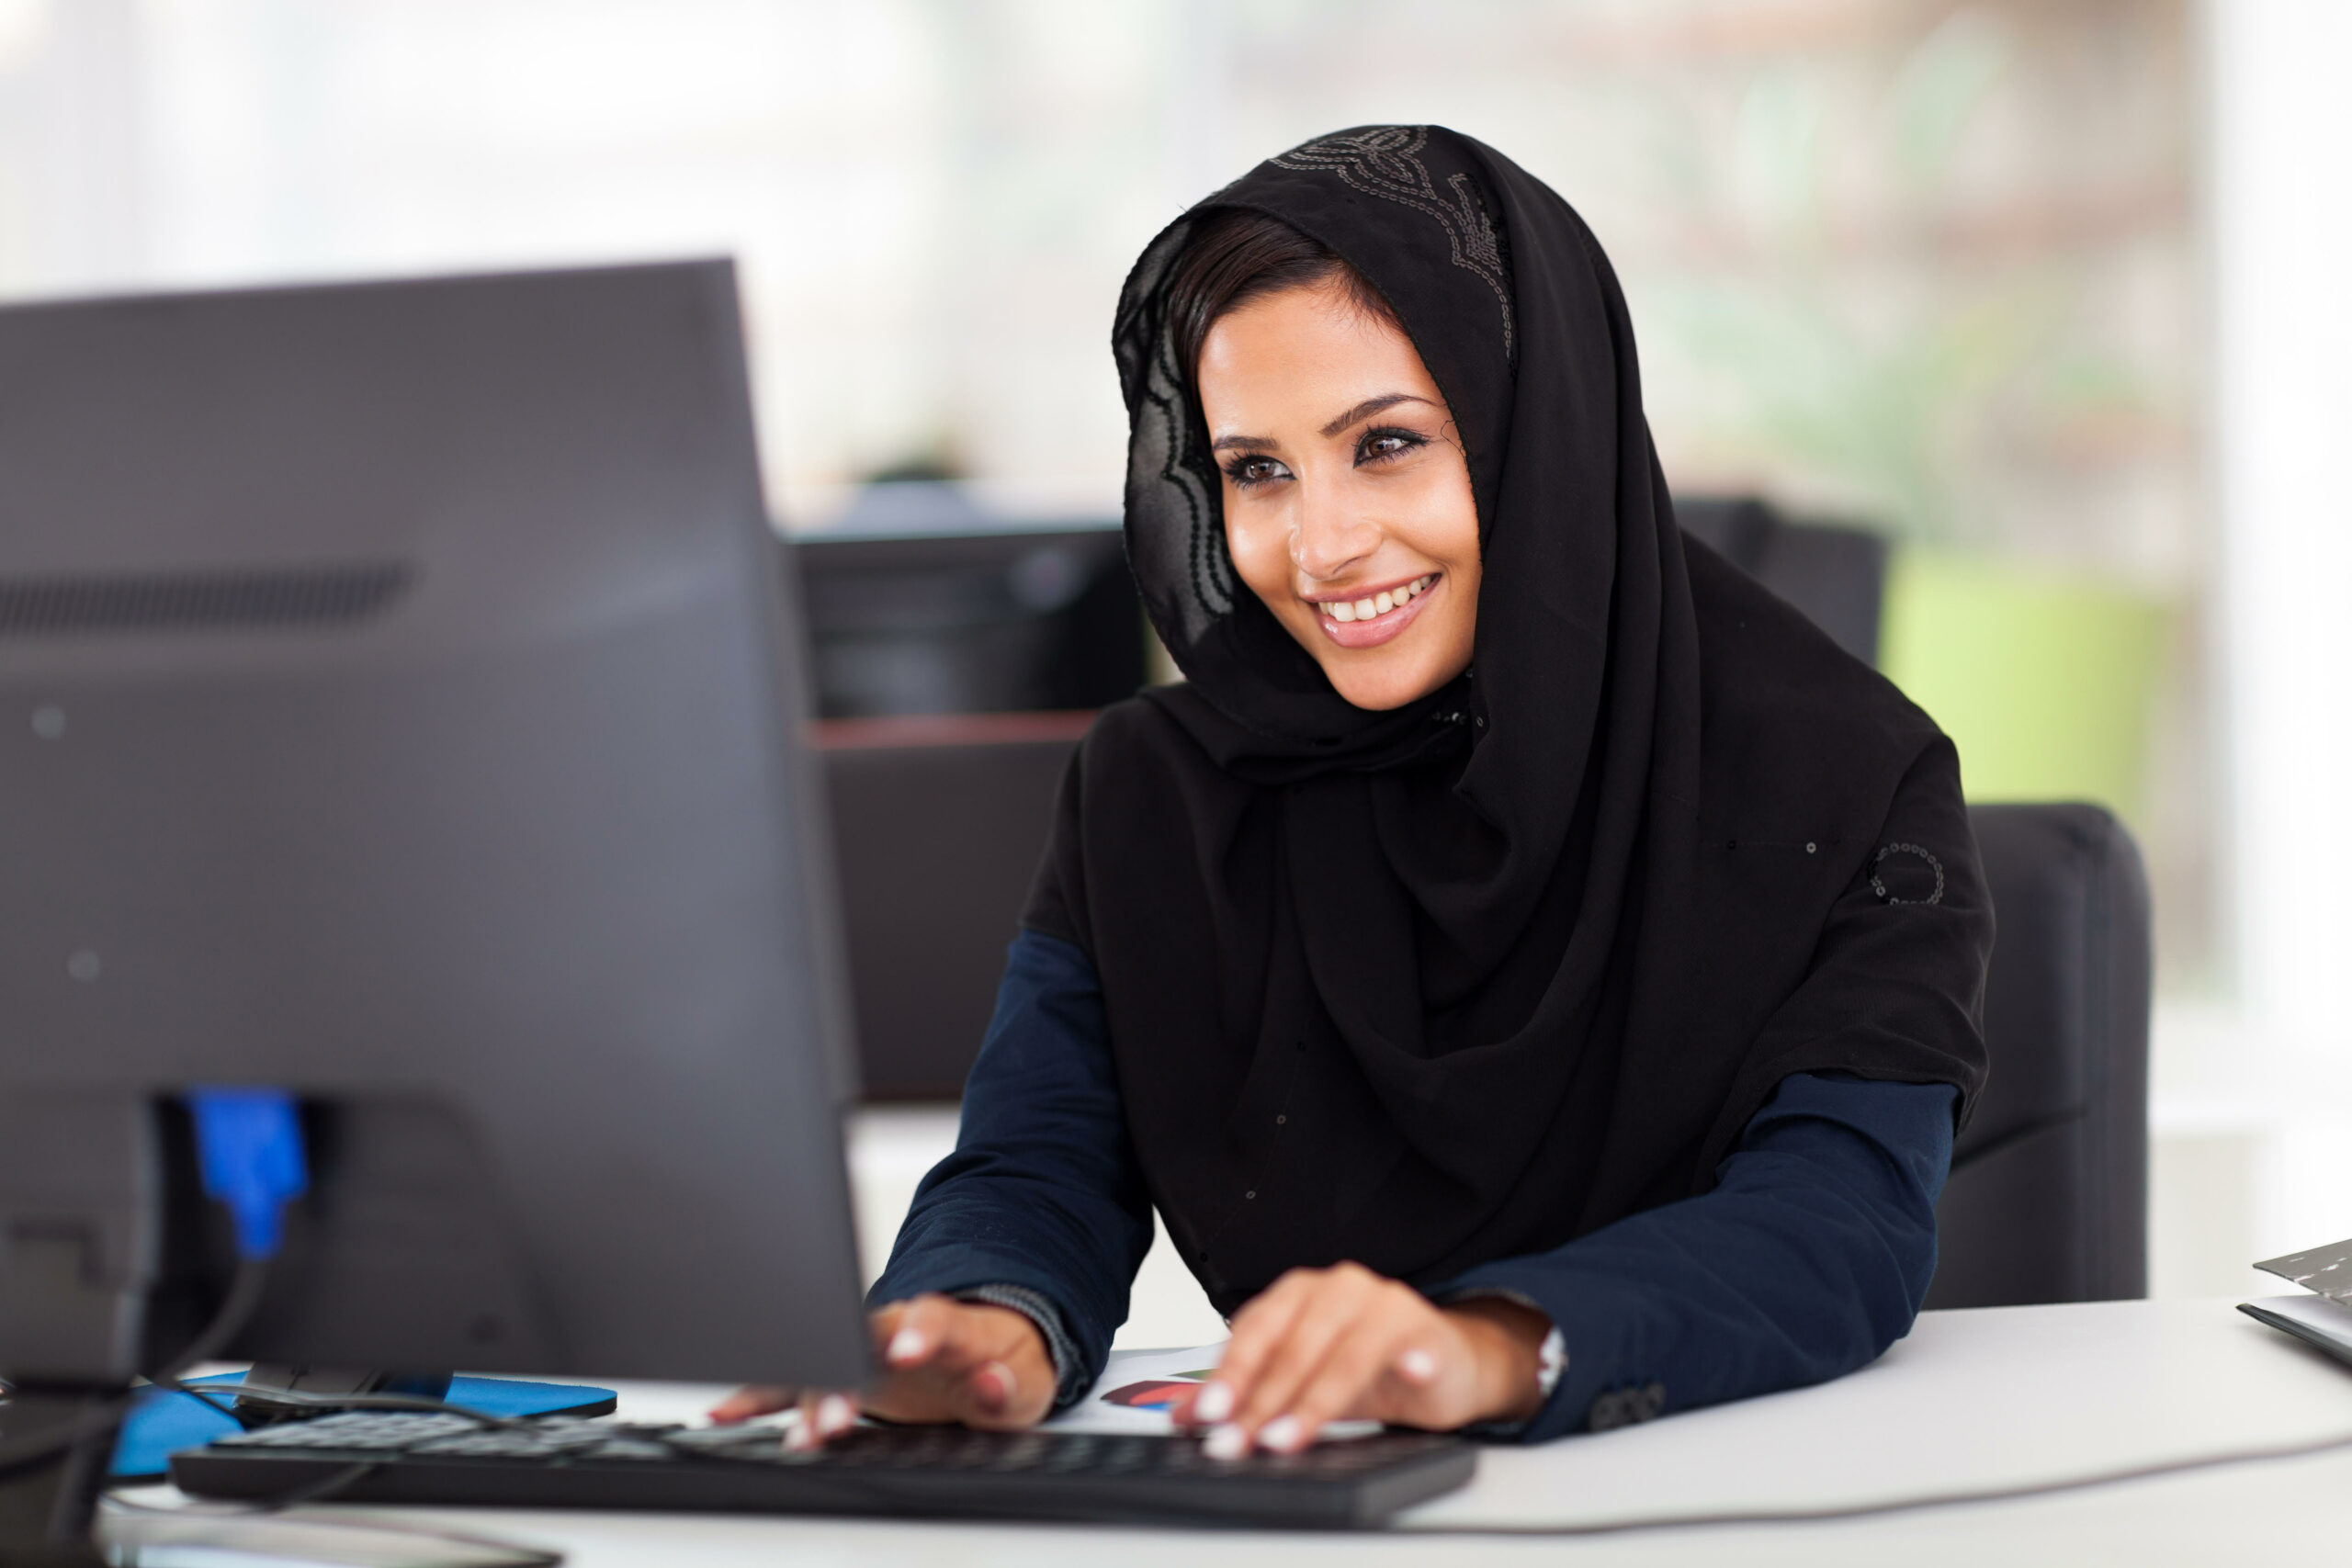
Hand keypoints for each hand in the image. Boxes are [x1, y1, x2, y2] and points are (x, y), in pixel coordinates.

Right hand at [708, 1294, 1055, 1447]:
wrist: (990, 1347)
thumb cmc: (1006, 1361)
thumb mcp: (1029, 1380)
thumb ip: (1009, 1386)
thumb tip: (994, 1383)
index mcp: (949, 1324)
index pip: (933, 1318)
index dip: (919, 1331)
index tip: (908, 1350)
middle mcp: (897, 1329)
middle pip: (862, 1343)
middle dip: (843, 1381)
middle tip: (834, 1423)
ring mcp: (863, 1349)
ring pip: (822, 1364)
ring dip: (805, 1399)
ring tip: (796, 1438)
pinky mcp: (841, 1372)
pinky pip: (795, 1380)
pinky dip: (759, 1396)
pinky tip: (725, 1413)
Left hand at [1171, 1262, 1549, 1456]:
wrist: (1439, 1366)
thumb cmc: (1366, 1371)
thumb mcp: (1298, 1386)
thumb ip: (1244, 1394)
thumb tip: (1186, 1418)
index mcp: (1298, 1294)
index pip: (1253, 1330)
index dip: (1229, 1374)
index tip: (1208, 1416)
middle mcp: (1337, 1289)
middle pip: (1292, 1344)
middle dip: (1261, 1399)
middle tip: (1240, 1441)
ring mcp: (1384, 1304)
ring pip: (1342, 1353)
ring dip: (1312, 1400)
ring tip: (1287, 1438)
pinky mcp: (1425, 1328)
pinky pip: (1412, 1345)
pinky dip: (1408, 1362)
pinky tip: (1406, 1377)